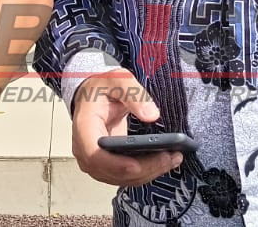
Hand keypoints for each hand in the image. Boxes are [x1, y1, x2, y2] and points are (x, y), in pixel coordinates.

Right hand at [70, 69, 182, 186]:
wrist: (92, 96)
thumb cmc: (100, 89)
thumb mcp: (117, 80)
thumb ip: (134, 95)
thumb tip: (151, 115)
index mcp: (84, 128)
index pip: (94, 155)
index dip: (115, 164)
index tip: (137, 164)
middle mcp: (86, 150)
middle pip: (112, 171)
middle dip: (143, 169)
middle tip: (169, 157)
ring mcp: (96, 161)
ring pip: (121, 178)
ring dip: (148, 173)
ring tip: (172, 158)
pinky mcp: (108, 165)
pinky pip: (126, 176)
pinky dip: (146, 172)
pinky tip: (164, 162)